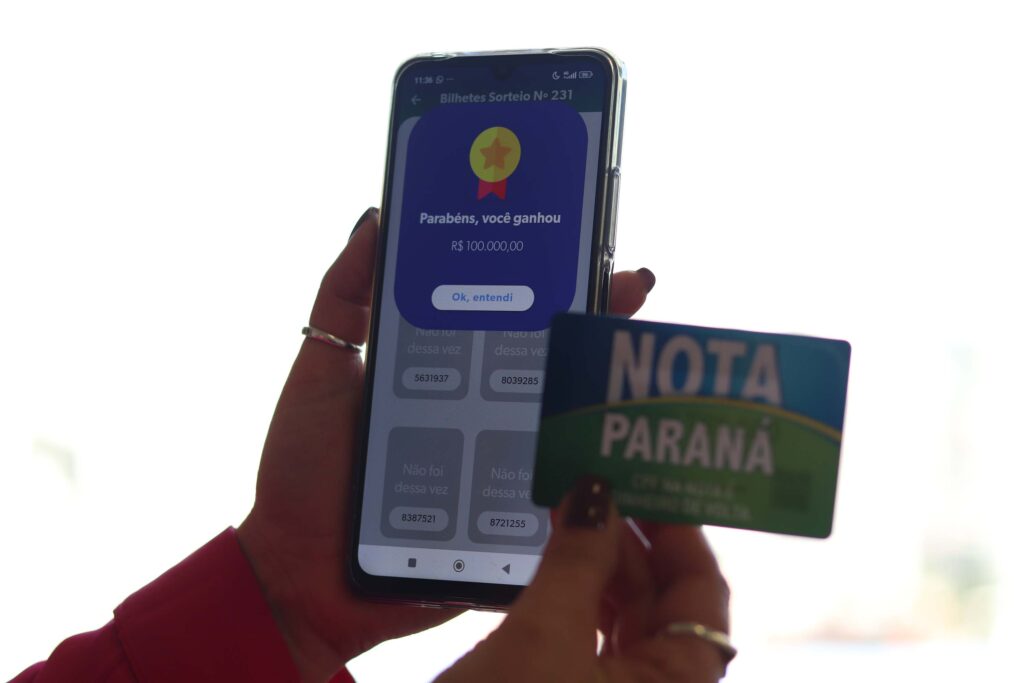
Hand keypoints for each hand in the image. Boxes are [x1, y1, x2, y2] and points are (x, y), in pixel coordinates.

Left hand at [237, 208, 658, 681]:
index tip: (589, 247)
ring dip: (603, 399)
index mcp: (448, 374)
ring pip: (565, 429)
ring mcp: (500, 471)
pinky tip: (618, 450)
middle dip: (596, 326)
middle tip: (632, 288)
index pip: (509, 318)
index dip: (548, 282)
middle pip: (552, 366)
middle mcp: (485, 416)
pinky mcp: (505, 527)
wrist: (297, 575)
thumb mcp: (318, 372)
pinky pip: (556, 501)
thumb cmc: (305, 471)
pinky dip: (589, 481)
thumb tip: (375, 218)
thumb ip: (342, 299)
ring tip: (632, 359)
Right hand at [437, 478, 731, 682]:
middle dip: (631, 541)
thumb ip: (575, 563)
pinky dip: (574, 596)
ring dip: (599, 565)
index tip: (646, 479)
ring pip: (622, 620)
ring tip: (568, 512)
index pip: (703, 596)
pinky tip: (551, 563)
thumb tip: (597, 491)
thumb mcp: (542, 641)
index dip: (680, 532)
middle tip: (594, 481)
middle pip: (663, 605)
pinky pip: (588, 638)